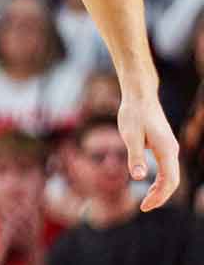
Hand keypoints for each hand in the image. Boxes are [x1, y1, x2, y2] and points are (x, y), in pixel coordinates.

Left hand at [120, 92, 179, 210]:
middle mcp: (172, 150)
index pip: (168, 181)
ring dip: (160, 189)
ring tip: (146, 201)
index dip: (158, 196)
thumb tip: (137, 177)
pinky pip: (167, 168)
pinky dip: (160, 180)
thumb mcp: (130, 135)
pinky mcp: (164, 145)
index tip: (144, 206)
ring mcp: (170, 148)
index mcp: (166, 150)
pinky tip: (148, 185)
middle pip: (172, 181)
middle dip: (160, 197)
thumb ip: (135, 156)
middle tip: (144, 208)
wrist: (140, 96)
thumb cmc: (133, 113)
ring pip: (171, 175)